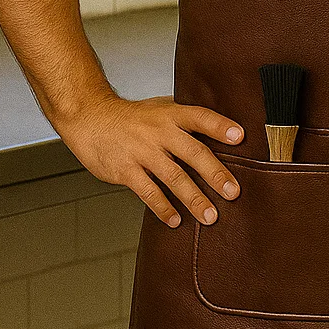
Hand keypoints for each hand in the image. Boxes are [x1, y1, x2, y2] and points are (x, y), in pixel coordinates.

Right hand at [57, 94, 244, 227]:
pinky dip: (163, 207)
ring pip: (173, 177)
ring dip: (193, 198)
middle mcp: (158, 132)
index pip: (200, 117)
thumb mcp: (158, 109)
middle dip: (215, 174)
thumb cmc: (129, 118)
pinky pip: (148, 191)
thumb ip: (184, 120)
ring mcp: (141, 151)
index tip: (239, 137)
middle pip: (192, 152)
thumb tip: (219, 130)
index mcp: (170, 115)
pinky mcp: (125, 170)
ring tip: (209, 216)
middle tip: (232, 192)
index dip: (219, 126)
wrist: (89, 118)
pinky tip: (175, 219)